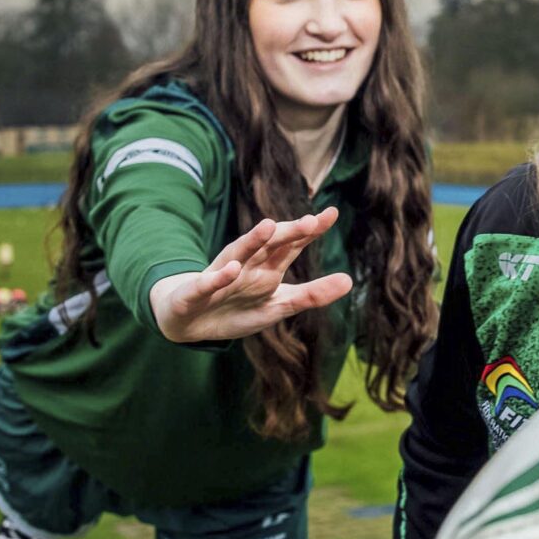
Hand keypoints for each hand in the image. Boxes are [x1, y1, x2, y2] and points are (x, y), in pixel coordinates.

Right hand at [149, 209, 351, 344]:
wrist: (189, 324)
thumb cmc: (236, 310)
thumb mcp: (278, 306)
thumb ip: (311, 294)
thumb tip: (349, 280)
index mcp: (267, 268)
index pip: (291, 245)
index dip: (310, 230)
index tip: (332, 214)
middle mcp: (246, 265)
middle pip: (269, 245)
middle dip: (288, 233)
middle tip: (310, 221)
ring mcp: (221, 276)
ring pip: (237, 254)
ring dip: (251, 241)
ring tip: (268, 226)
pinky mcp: (197, 292)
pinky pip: (208, 283)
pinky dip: (218, 277)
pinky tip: (231, 269)